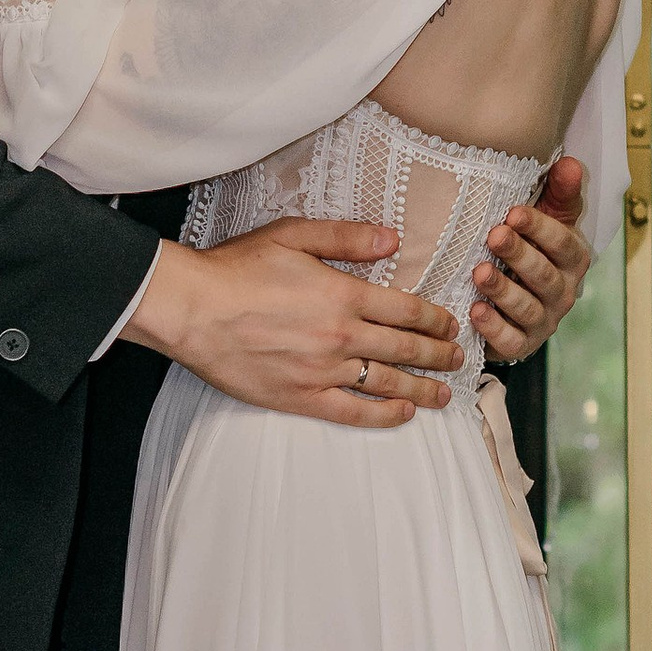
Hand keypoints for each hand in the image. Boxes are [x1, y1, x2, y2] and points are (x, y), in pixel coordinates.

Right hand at [122, 216, 459, 424]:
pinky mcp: (300, 397)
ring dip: (422, 388)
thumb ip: (345, 238)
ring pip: (387, 383)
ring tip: (444, 394)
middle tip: (460, 360)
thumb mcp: (292, 235)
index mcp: (344, 295)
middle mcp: (341, 336)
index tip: (451, 325)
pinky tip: (403, 414)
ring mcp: (323, 371)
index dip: (435, 319)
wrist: (191, 309)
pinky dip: (383, 415)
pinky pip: (353, 412)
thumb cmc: (236, 268)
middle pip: (405, 349)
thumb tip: (391, 239)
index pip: (407, 310)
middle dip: (439, 355)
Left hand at [472, 154, 591, 362]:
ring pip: (527, 308)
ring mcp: (544, 321)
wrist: (515, 301)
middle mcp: (563, 291)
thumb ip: (559, 193)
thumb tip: (569, 162)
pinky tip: (474, 312)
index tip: (513, 212)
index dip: (540, 228)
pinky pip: (511, 340)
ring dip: (504, 290)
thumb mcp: (548, 218)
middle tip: (494, 236)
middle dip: (519, 255)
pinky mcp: (522, 344)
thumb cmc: (530, 249)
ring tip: (480, 273)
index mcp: (572, 259)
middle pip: (544, 275)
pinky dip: (493, 328)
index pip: (562, 243)